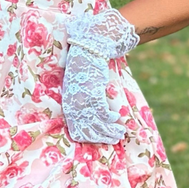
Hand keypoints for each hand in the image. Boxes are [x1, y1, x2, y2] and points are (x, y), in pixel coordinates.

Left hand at [62, 7, 139, 144]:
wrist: (88, 48)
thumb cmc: (85, 68)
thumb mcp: (79, 89)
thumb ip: (84, 103)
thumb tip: (94, 116)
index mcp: (68, 104)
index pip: (76, 131)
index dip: (89, 138)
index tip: (101, 139)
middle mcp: (73, 105)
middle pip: (87, 131)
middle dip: (102, 137)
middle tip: (114, 138)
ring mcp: (82, 100)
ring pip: (97, 124)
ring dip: (110, 130)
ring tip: (120, 132)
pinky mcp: (92, 93)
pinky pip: (102, 112)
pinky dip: (111, 118)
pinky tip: (116, 117)